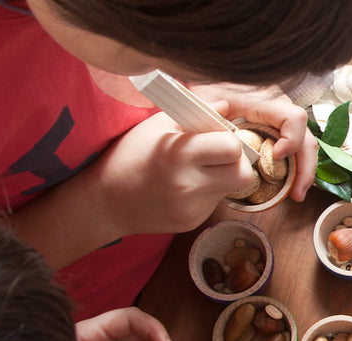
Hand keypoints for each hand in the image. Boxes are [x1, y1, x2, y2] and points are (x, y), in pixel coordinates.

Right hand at [92, 112, 259, 238]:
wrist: (107, 201)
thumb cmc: (130, 155)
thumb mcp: (157, 126)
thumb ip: (195, 114)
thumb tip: (226, 105)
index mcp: (180, 154)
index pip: (233, 149)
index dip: (231, 140)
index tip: (220, 137)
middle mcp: (189, 185)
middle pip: (244, 175)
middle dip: (238, 162)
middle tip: (221, 156)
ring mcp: (192, 209)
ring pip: (230, 189)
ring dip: (222, 177)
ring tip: (197, 170)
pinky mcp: (192, 223)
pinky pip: (214, 203)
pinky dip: (207, 191)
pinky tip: (185, 187)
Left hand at [190, 84, 316, 198]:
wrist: (210, 93)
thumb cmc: (209, 94)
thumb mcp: (206, 97)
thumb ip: (210, 105)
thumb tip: (221, 109)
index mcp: (265, 100)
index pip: (293, 118)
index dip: (291, 139)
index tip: (276, 157)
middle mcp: (280, 111)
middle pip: (306, 138)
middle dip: (305, 168)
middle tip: (296, 194)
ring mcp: (282, 123)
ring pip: (305, 148)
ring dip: (304, 174)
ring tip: (296, 196)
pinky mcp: (279, 135)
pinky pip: (295, 153)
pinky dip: (296, 172)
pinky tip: (290, 189)